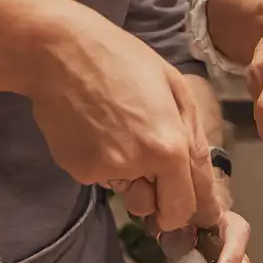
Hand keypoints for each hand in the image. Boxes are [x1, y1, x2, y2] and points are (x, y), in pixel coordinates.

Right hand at [27, 3, 217, 231]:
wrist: (57, 49)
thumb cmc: (124, 61)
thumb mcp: (177, 91)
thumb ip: (196, 144)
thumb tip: (204, 189)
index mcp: (170, 148)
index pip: (184, 208)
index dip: (187, 213)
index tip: (185, 212)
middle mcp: (139, 166)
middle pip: (155, 212)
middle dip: (159, 200)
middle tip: (152, 168)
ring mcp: (105, 170)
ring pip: (129, 195)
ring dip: (133, 181)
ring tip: (121, 139)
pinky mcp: (78, 169)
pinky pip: (102, 178)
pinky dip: (103, 163)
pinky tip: (95, 131)